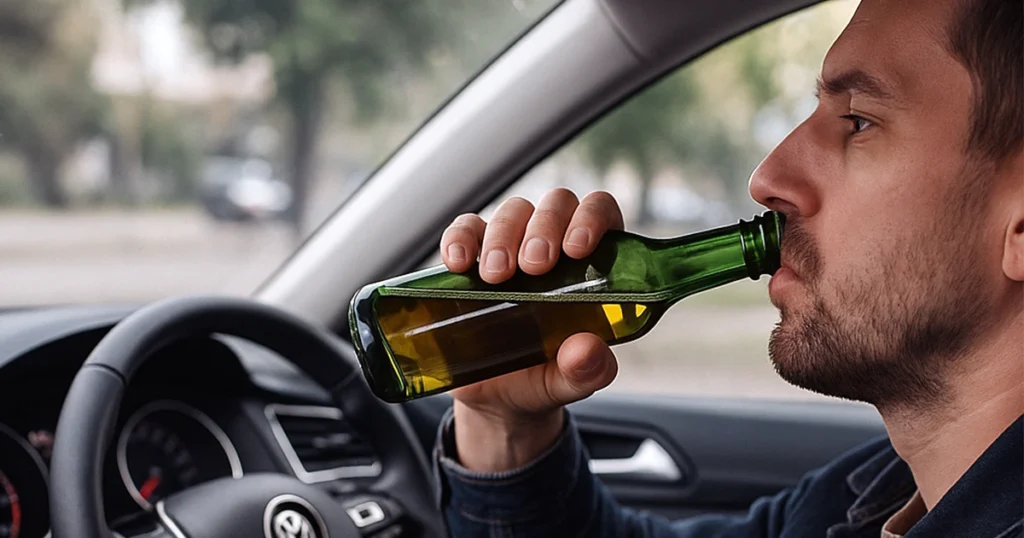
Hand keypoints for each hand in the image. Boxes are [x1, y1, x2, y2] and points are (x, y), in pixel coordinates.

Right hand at [438, 189, 624, 470]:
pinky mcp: (473, 258)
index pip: (601, 212)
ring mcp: (513, 246)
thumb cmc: (544, 378)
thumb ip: (586, 370)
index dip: (591, 217)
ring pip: (513, 211)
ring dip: (504, 234)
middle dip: (544, 228)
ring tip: (495, 276)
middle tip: (533, 266)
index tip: (576, 247)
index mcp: (592, 265)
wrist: (497, 399)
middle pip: (556, 205)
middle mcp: (555, 245)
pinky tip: (458, 263)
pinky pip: (465, 229)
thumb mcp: (568, 381)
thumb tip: (588, 349)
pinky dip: (460, 238)